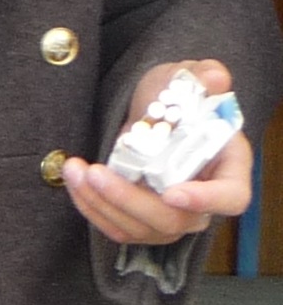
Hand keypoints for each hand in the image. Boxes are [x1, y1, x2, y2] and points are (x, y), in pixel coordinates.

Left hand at [62, 59, 252, 245]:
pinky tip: (75, 181)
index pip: (230, 197)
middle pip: (174, 220)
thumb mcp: (189, 78)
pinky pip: (119, 227)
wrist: (156, 110)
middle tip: (97, 173)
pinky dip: (93, 208)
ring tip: (75, 171)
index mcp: (228, 169)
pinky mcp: (143, 221)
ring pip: (141, 229)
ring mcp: (173, 216)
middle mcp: (203, 202)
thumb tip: (216, 77)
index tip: (172, 194)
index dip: (205, 200)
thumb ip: (204, 76)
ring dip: (103, 203)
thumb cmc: (180, 97)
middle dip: (130, 200)